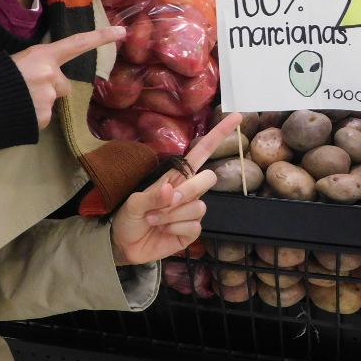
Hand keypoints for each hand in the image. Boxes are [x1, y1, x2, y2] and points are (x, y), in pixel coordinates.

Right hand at [11, 26, 124, 127]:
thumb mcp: (17, 63)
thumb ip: (39, 67)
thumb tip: (47, 80)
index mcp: (42, 55)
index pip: (77, 43)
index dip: (100, 36)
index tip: (121, 31)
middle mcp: (50, 74)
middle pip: (64, 85)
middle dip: (52, 88)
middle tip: (27, 89)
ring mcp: (48, 97)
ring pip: (53, 102)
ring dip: (40, 103)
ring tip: (18, 102)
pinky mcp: (44, 118)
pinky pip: (44, 118)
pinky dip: (34, 117)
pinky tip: (18, 113)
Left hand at [110, 111, 243, 265]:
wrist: (124, 245)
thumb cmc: (128, 218)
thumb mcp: (133, 203)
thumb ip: (152, 196)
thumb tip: (170, 190)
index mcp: (176, 175)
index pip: (202, 151)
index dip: (219, 134)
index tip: (236, 116)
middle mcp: (188, 190)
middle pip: (209, 178)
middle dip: (188, 190)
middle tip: (167, 200)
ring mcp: (191, 211)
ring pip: (200, 206)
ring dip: (172, 215)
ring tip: (155, 219)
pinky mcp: (191, 231)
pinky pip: (194, 226)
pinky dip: (175, 228)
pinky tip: (164, 230)